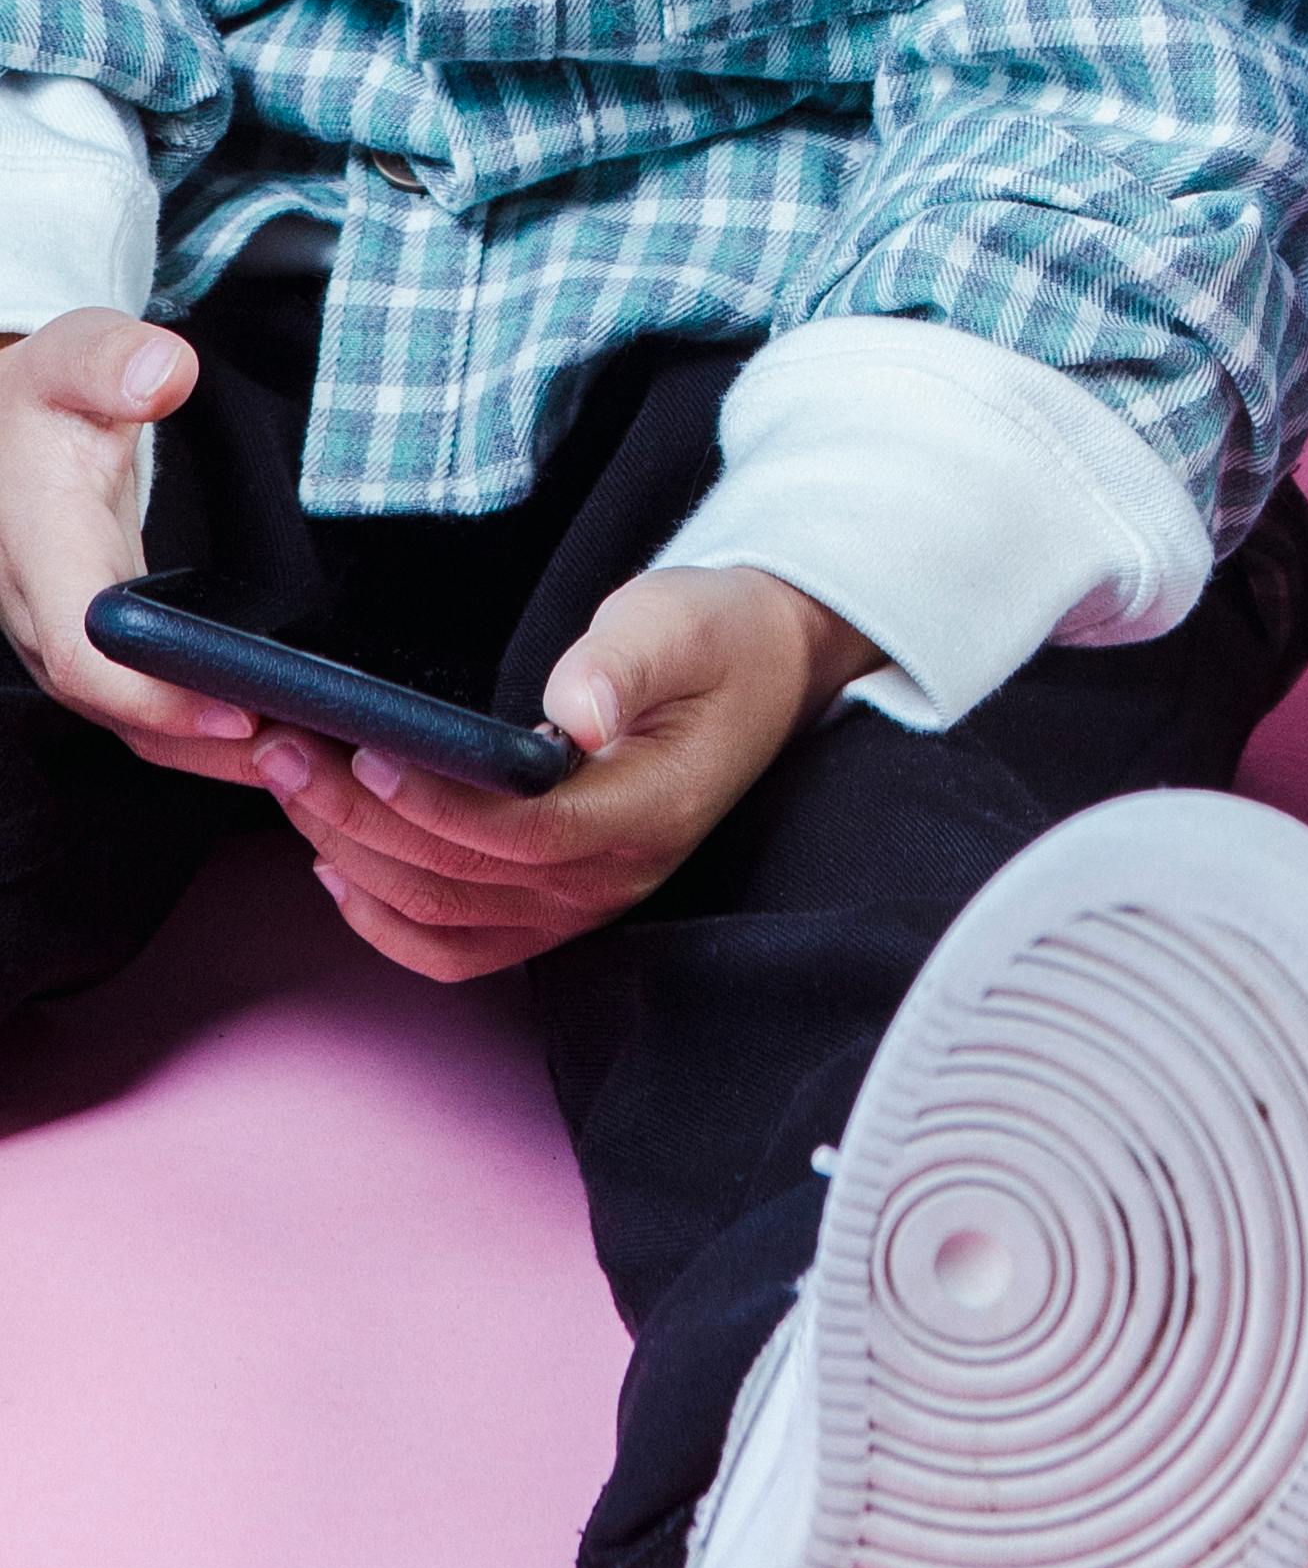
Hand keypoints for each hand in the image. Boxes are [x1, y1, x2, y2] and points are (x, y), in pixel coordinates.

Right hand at [0, 312, 271, 782]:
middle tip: (313, 758)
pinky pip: (144, 704)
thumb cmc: (46, 391)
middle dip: (207, 747)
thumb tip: (163, 374)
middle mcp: (46, 612)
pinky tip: (275, 737)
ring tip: (313, 765)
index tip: (240, 713)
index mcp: (39, 552)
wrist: (6, 418)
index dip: (155, 696)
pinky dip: (202, 732)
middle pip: (118, 712)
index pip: (84, 651)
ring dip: (213, 754)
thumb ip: (114, 361)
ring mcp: (68, 635)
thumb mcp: (74, 353)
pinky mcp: (96, 641)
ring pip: (133, 723)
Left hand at [260, 564, 876, 981]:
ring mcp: (580, 904)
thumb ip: (625, 660)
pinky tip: (336, 870)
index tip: (367, 751)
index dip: (436, 805)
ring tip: (292, 787)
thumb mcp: (680, 620)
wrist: (763, 671)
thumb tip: (574, 713)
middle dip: (358, 820)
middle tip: (284, 751)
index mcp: (645, 813)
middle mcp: (609, 880)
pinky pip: (455, 947)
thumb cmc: (717, 637)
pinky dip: (384, 922)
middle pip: (459, 880)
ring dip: (353, 859)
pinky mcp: (553, 904)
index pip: (522, 837)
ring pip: (440, 915)